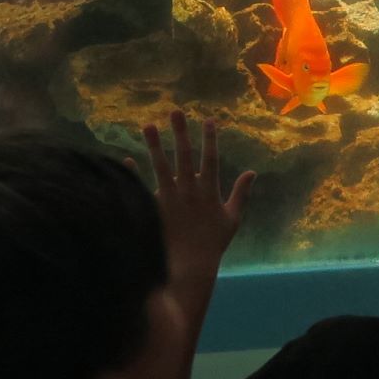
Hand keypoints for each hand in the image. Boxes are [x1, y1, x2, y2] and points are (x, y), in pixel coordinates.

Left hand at [138, 111, 256, 282]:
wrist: (189, 267)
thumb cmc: (213, 243)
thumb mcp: (232, 219)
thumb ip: (240, 194)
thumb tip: (252, 172)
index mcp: (209, 192)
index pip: (210, 159)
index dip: (209, 139)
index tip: (208, 119)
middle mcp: (188, 191)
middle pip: (183, 156)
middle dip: (180, 132)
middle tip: (175, 112)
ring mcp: (169, 200)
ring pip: (161, 166)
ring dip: (154, 145)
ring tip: (148, 125)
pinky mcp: (154, 209)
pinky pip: (142, 188)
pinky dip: (133, 174)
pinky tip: (126, 159)